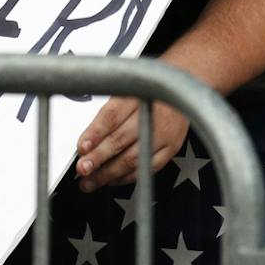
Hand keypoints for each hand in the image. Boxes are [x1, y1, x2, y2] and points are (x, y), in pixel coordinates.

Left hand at [72, 97, 188, 192]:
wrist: (183, 84)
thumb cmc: (148, 90)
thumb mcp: (125, 91)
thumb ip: (106, 115)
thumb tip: (85, 141)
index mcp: (135, 96)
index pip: (112, 116)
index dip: (95, 133)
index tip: (82, 147)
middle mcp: (151, 113)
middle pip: (121, 139)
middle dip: (99, 157)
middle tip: (82, 168)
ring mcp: (163, 132)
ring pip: (133, 158)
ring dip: (109, 173)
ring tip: (91, 181)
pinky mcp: (172, 147)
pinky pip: (148, 167)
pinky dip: (128, 177)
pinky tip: (112, 179)